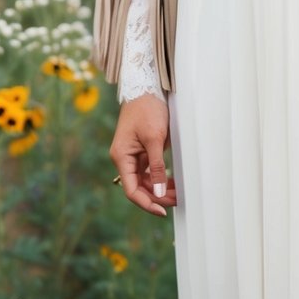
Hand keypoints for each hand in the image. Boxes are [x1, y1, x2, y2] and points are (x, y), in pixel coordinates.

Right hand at [110, 94, 176, 217]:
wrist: (145, 87)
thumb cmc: (147, 109)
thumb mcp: (155, 138)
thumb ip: (156, 167)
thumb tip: (157, 193)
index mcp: (121, 157)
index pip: (131, 190)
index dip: (146, 203)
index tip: (162, 211)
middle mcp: (124, 158)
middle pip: (138, 187)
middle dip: (156, 196)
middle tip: (176, 200)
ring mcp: (131, 155)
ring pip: (144, 180)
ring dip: (159, 188)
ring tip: (177, 192)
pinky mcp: (140, 150)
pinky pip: (148, 170)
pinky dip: (159, 177)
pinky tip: (171, 181)